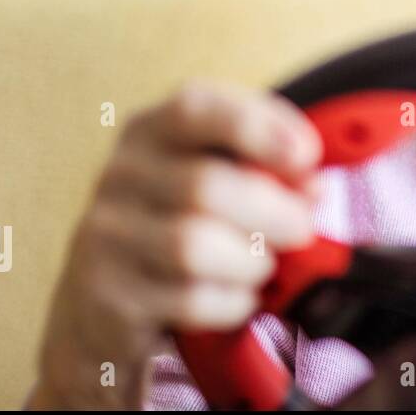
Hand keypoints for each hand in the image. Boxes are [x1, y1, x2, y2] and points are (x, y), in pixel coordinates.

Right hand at [29, 81, 322, 408]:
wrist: (103, 306)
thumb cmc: (180, 226)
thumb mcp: (217, 180)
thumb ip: (266, 169)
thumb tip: (311, 186)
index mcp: (150, 131)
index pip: (195, 108)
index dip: (257, 126)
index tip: (307, 156)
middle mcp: (119, 176)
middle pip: (205, 186)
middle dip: (272, 211)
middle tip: (303, 228)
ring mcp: (106, 236)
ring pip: (194, 246)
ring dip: (250, 260)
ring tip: (263, 265)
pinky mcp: (108, 296)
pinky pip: (189, 298)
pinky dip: (231, 302)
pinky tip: (237, 298)